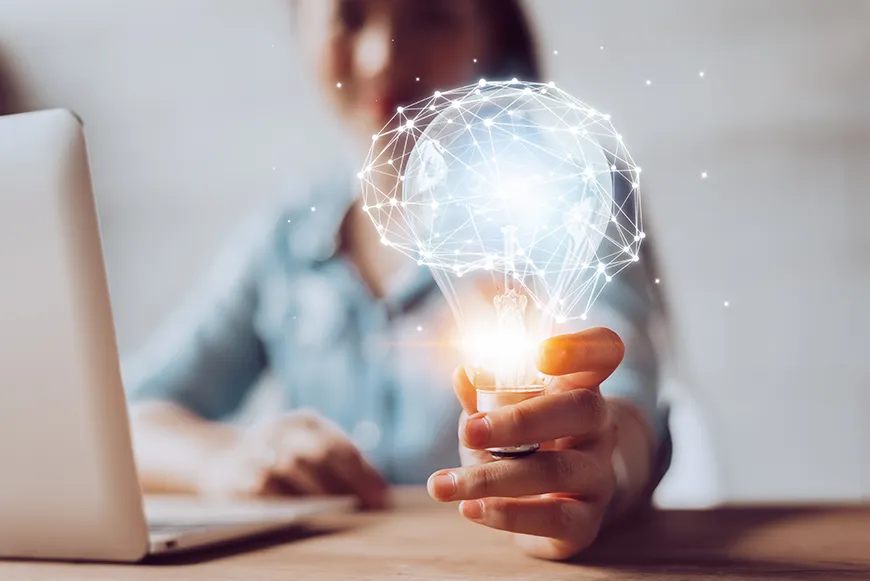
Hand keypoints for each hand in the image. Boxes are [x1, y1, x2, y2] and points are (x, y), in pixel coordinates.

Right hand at [199, 410, 387, 507]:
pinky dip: (284, 500)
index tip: (381, 498)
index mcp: (306, 422)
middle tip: (365, 507)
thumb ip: (339, 465)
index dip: (364, 473)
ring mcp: (258, 447)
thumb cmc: (280, 459)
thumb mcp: (308, 450)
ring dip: (318, 493)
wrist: (221, 459)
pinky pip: (264, 486)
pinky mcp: (237, 471)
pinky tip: (300, 513)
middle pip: (320, 451)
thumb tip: (378, 491)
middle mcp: (282, 428)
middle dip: (347, 482)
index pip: (341, 445)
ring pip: (292, 467)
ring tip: (337, 512)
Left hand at [427, 328, 624, 559]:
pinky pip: (554, 518)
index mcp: (580, 386)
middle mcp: (599, 426)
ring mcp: (598, 474)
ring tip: (443, 484)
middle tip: (470, 431)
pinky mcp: (587, 521)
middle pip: (581, 409)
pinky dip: (506, 513)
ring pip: (557, 470)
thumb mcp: (500, 415)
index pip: (603, 352)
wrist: (554, 506)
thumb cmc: (524, 445)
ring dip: (492, 477)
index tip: (541, 352)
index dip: (580, 348)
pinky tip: (468, 508)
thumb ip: (483, 396)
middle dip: (520, 420)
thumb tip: (463, 374)